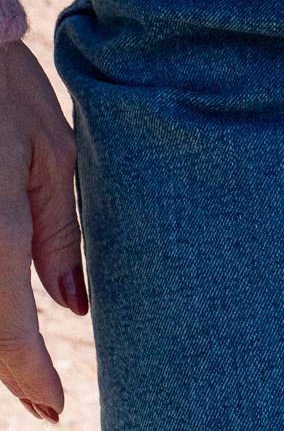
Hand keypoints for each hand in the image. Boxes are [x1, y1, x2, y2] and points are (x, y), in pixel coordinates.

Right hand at [0, 43, 86, 422]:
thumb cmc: (8, 89)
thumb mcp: (52, 153)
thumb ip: (58, 236)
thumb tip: (72, 304)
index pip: (7, 333)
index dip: (31, 378)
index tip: (55, 408)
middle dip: (7, 365)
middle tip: (40, 393)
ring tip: (22, 362)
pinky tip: (3, 314)